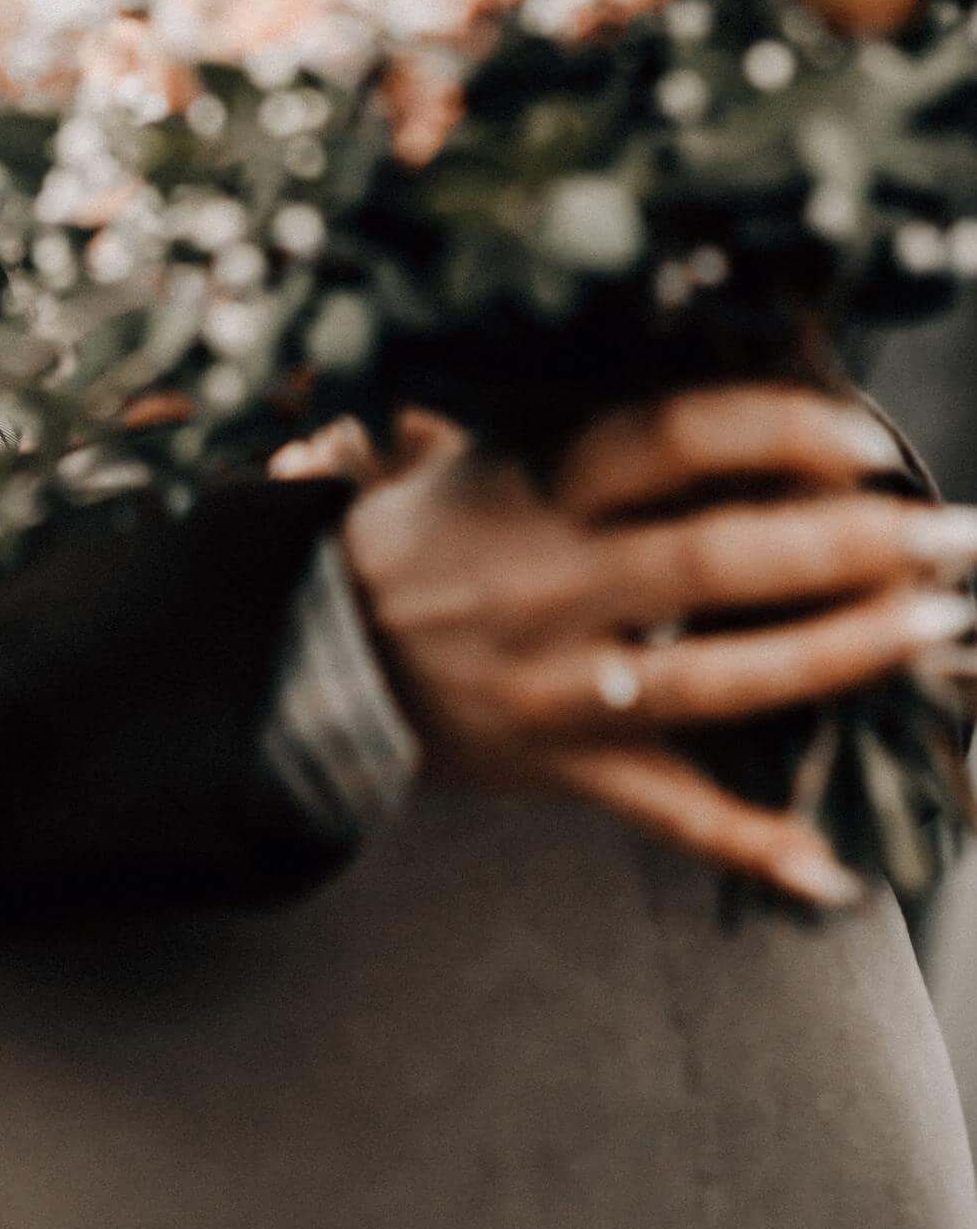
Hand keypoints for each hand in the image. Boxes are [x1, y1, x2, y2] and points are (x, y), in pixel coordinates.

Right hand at [333, 387, 976, 907]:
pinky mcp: (563, 767)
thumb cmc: (426, 531)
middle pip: (714, 561)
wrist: (315, 651)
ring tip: (933, 628)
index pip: (667, 442)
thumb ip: (587, 420)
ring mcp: (561, 685)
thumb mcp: (484, 449)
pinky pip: (665, 812)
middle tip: (953, 538)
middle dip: (848, 547)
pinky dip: (750, 843)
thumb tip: (721, 364)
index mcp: (535, 489)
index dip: (773, 432)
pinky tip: (837, 864)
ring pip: (715, 680)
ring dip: (837, 656)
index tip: (869, 440)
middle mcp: (551, 583)